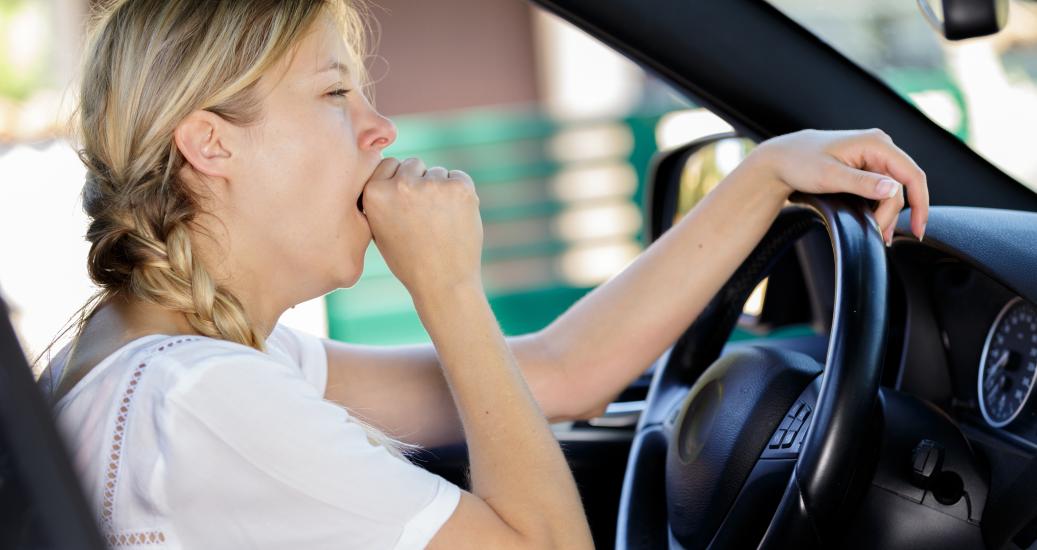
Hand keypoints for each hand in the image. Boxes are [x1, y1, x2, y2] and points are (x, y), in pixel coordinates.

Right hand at [361, 157, 483, 297]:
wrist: (443, 283)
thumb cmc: (410, 261)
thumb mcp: (380, 229)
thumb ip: (381, 198)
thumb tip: (389, 171)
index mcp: (374, 193)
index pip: (388, 164)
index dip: (398, 182)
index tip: (405, 203)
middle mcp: (401, 184)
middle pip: (413, 163)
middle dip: (419, 182)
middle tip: (424, 216)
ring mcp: (431, 184)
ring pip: (437, 172)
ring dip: (440, 190)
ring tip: (440, 223)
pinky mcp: (459, 187)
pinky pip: (459, 177)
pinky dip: (460, 194)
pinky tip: (455, 218)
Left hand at [750, 129, 928, 244]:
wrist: (780, 159)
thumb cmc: (800, 163)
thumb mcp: (829, 176)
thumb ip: (862, 183)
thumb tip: (893, 189)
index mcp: (876, 144)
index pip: (912, 175)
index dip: (920, 204)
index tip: (917, 230)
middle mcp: (879, 147)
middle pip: (901, 187)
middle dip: (891, 214)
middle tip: (877, 237)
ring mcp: (873, 157)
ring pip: (891, 191)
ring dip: (886, 214)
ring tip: (877, 235)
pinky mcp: (865, 167)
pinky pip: (880, 189)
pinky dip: (878, 207)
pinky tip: (873, 222)